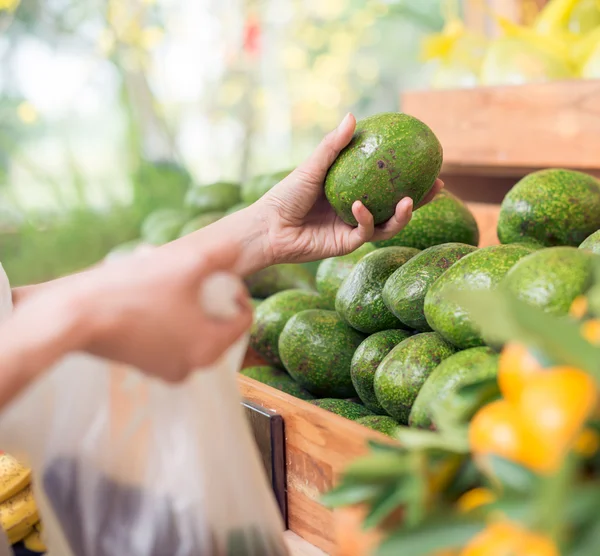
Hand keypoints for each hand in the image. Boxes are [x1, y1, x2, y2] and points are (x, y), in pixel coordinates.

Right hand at [12, 241, 252, 382]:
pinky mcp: (143, 367)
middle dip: (208, 298)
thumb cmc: (137, 290)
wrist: (75, 316)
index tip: (220, 277)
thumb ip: (221, 256)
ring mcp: (166, 370)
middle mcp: (192, 367)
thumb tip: (238, 247)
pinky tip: (145, 294)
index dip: (237, 294)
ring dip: (185, 305)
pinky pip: (168, 339)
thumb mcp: (188, 264)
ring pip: (191, 330)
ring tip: (163, 280)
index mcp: (210, 348)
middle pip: (217, 326)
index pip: (243, 321)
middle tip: (188, 276)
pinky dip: (165, 318)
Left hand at [258, 113, 443, 263]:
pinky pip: (365, 232)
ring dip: (403, 215)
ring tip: (411, 200)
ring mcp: (352, 229)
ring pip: (388, 225)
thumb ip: (333, 145)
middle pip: (395, 206)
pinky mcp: (346, 244)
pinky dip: (366, 218)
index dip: (407, 175)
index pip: (385, 183)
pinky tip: (360, 206)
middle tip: (437, 185)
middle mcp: (356, 210)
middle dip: (419, 199)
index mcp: (351, 191)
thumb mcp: (312, 166)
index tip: (426, 161)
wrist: (268, 228)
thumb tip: (354, 114)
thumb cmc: (286, 195)